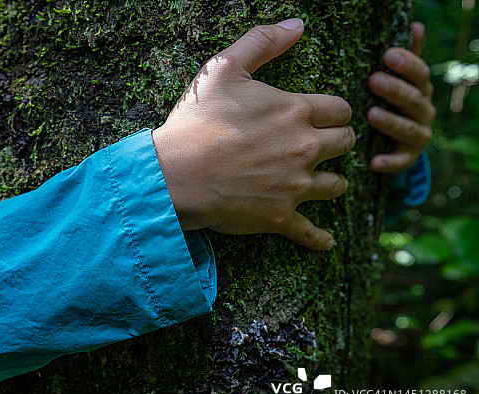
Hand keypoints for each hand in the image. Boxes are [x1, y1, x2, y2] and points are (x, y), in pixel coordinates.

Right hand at [152, 19, 354, 250]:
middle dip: (336, 142)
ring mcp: (294, 186)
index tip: (321, 116)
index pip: (341, 109)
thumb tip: (298, 24)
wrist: (174, 175)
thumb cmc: (196, 122)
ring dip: (331, 181)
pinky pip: (310, 232)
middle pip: (345, 144)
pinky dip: (319, 239)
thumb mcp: (223, 69)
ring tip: (320, 182)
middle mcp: (304, 148)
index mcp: (296, 112)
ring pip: (336, 185)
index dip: (332, 111)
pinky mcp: (280, 217)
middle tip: (321, 145)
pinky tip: (326, 241)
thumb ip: (262, 42)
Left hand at [368, 22, 434, 172]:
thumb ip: (407, 58)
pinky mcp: (407, 158)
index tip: (387, 55)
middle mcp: (423, 112)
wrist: (398, 143)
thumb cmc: (394, 104)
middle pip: (413, 100)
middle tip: (373, 80)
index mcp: (420, 91)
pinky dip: (388, 162)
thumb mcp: (401, 82)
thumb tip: (416, 25)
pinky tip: (374, 161)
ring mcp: (417, 136)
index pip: (420, 75)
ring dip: (390, 122)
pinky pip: (400, 161)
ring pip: (407, 128)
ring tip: (371, 114)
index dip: (407, 64)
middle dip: (394, 90)